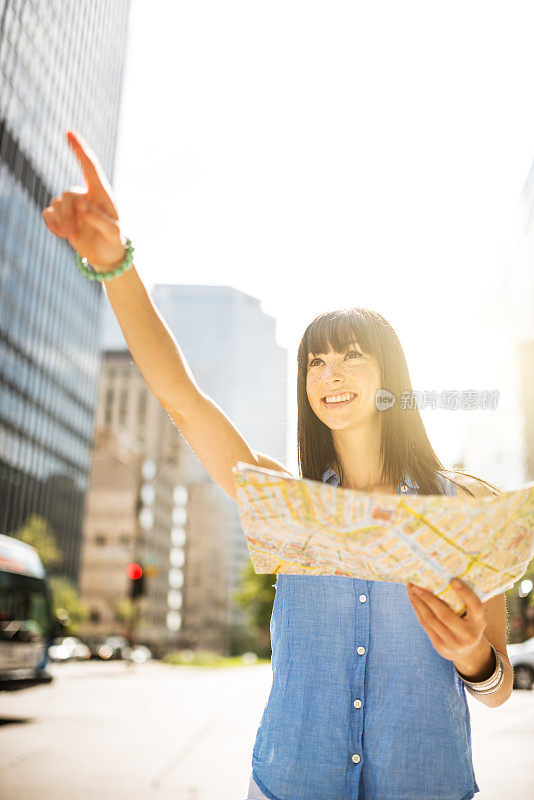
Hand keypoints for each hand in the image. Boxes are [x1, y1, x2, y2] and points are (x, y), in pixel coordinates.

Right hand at [41, 129, 126, 270]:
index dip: (79, 149)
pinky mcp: (62, 218)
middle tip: (73, 232)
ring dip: (62, 221)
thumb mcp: (112, 232)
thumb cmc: (114, 240)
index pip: (90, 167)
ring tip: (71, 235)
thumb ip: (99, 219)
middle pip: (67, 194)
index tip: (69, 133)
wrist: (106, 255)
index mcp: (101, 193)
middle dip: (68, 213)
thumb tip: (80, 206)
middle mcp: (85, 195)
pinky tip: (62, 234)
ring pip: (57, 204)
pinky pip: (49, 214)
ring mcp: (72, 206)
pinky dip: (52, 224)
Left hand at [406, 578, 486, 665]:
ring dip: (418, 603)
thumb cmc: (469, 625)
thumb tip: (442, 578)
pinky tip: (413, 600)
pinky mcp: (440, 646)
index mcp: (479, 622)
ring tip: (411, 589)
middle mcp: (468, 634)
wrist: (469, 653)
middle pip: (445, 615)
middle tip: (417, 584)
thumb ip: (464, 601)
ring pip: (431, 620)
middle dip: (428, 598)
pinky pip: (426, 625)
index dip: (465, 593)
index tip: (453, 580)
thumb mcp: (474, 615)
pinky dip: (418, 611)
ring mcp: (453, 643)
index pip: (474, 605)